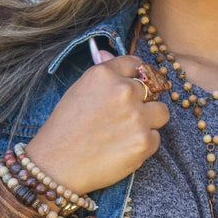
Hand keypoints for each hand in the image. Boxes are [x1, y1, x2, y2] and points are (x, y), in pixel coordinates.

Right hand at [23, 54, 168, 194]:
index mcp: (105, 74)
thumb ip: (101, 72)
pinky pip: (156, 138)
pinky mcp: (144, 142)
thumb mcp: (78, 90)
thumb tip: (106, 51)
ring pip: (162, 112)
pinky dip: (143, 145)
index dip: (136, 78)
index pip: (137, 64)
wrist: (55, 166)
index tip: (132, 89)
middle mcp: (123, 90)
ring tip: (126, 133)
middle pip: (153, 88)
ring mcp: (137, 117)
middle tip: (123, 117)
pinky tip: (122, 149)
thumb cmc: (63, 128)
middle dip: (142, 102)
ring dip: (149, 121)